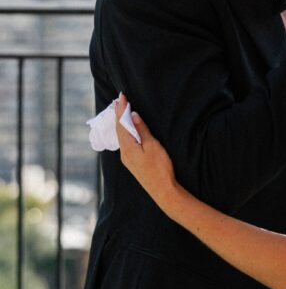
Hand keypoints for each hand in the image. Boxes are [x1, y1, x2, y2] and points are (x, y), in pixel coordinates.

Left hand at [114, 95, 177, 209]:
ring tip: (121, 111)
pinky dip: (126, 132)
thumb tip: (133, 116)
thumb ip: (142, 130)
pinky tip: (128, 129)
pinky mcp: (133, 163)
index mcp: (127, 147)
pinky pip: (126, 142)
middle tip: (119, 100)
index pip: (121, 124)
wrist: (163, 191)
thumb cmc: (160, 168)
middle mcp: (124, 153)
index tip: (121, 96)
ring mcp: (128, 159)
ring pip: (122, 136)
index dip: (121, 109)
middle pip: (119, 130)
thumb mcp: (152, 146)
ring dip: (122, 123)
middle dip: (119, 114)